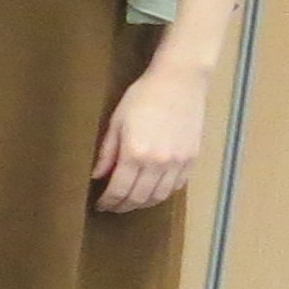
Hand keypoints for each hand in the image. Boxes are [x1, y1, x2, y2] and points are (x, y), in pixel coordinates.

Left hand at [93, 61, 209, 213]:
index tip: (100, 204)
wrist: (179, 82)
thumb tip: (97, 176)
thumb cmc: (143, 97)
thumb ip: (107, 152)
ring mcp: (178, 163)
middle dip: (123, 206)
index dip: (108, 201)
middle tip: (113, 206)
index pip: (119, 189)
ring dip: (143, 203)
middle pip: (140, 197)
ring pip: (160, 196)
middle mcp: (159, 163)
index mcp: (136, 154)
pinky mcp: (192, 159)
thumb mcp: (117, 122)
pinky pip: (177, 186)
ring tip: (131, 201)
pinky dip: (163, 193)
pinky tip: (153, 190)